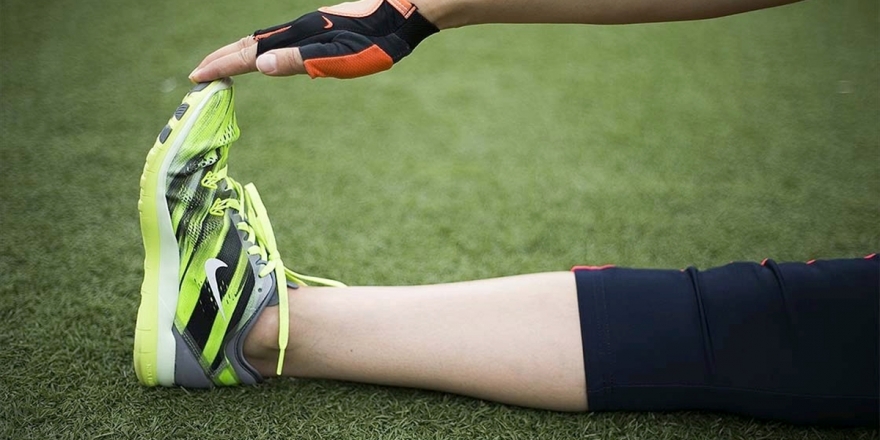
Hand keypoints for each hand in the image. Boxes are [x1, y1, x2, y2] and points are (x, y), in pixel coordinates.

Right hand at [189, 0, 438, 81]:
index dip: (222, 66)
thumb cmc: (374, 43)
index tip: (196, 77)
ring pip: (262, 42)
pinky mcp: (319, 32)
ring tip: (221, 66)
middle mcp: (297, 30)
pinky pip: (278, 42)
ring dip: (238, 54)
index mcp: (298, 37)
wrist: (400, 18)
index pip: (250, 54)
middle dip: (221, 59)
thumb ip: (300, 62)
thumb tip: (261, 66)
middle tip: (197, 73)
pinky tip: (264, 59)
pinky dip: (259, 51)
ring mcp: (307, 29)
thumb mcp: (339, 59)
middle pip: (249, 44)